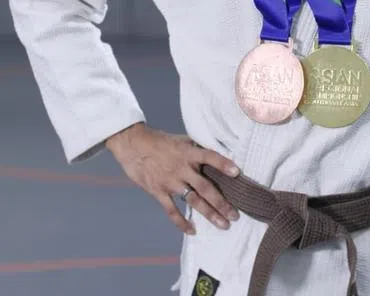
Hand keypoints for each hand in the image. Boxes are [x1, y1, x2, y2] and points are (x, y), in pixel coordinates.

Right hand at [105, 122, 240, 235]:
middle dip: (222, 203)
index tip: (237, 173)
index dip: (223, 164)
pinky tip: (192, 230)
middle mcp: (182, 168)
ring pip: (194, 201)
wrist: (132, 144)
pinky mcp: (158, 191)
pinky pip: (172, 210)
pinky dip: (181, 222)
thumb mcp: (180, 140)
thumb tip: (215, 152)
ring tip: (223, 225)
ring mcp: (170, 181)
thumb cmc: (158, 141)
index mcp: (188, 153)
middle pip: (206, 187)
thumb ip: (196, 148)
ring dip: (209, 214)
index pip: (210, 157)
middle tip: (235, 215)